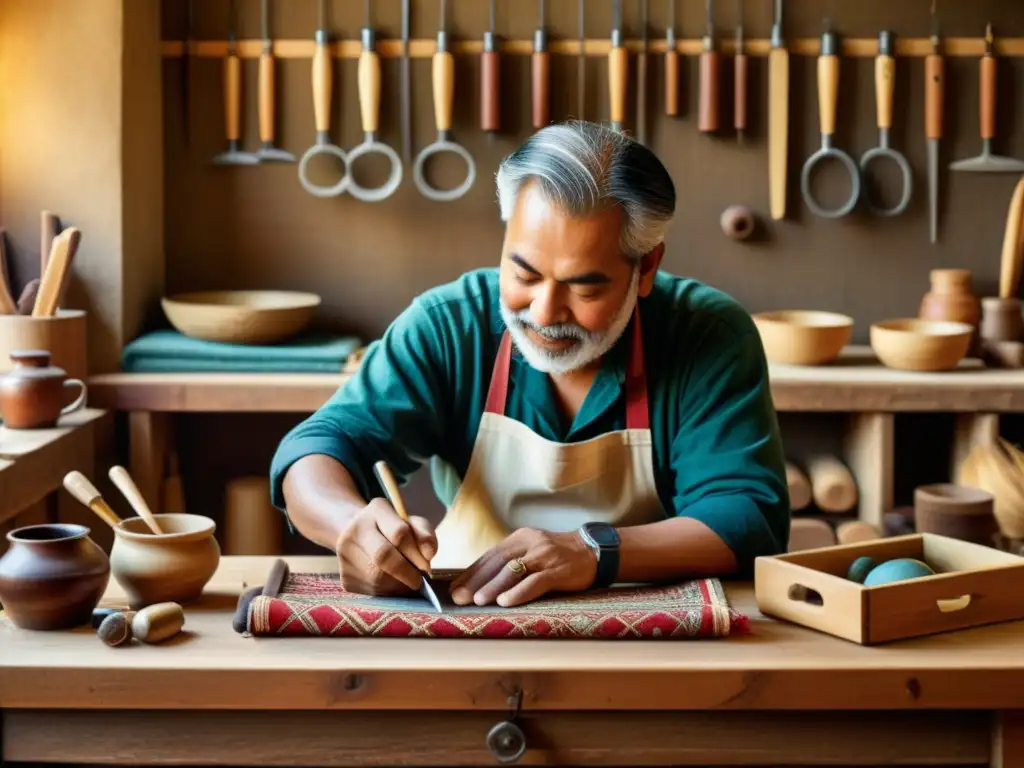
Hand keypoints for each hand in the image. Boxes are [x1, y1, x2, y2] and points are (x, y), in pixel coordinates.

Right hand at [335, 498, 436, 595]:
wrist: (358, 535)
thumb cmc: (392, 530)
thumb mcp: (412, 524)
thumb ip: (425, 534)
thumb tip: (429, 555)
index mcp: (377, 510)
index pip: (399, 533)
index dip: (416, 553)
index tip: (426, 565)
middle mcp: (354, 530)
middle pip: (383, 556)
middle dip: (406, 572)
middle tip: (418, 581)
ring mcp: (344, 554)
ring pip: (376, 578)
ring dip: (398, 584)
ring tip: (405, 581)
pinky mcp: (344, 578)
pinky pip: (371, 591)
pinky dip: (387, 592)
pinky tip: (391, 584)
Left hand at [449, 528, 596, 607]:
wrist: (593, 551)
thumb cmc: (558, 556)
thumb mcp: (532, 551)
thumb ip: (511, 562)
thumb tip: (481, 582)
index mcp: (520, 538)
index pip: (490, 555)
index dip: (471, 572)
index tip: (455, 587)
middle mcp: (530, 543)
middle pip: (497, 562)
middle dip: (476, 581)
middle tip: (459, 597)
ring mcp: (545, 555)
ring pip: (513, 571)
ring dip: (493, 586)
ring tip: (477, 600)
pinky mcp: (558, 570)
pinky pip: (535, 581)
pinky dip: (519, 592)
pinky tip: (506, 601)